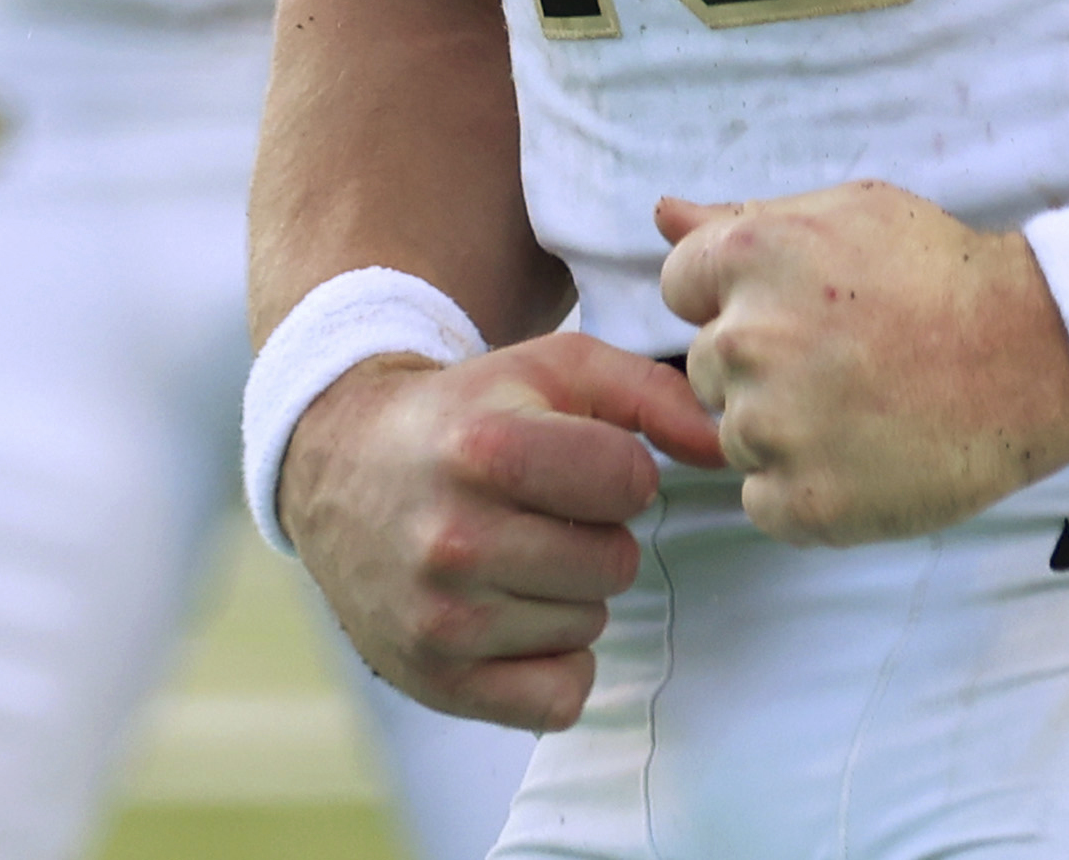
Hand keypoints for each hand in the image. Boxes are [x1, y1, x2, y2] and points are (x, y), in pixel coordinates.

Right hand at [284, 335, 719, 729]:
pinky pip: (560, 698)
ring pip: (589, 627)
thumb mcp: (556, 370)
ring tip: (515, 554)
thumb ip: (654, 396)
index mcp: (485, 450)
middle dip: (597, 535)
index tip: (579, 461)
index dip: (621, 470)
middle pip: (615, 563)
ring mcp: (441, 620)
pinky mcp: (436, 681)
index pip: (631, 483)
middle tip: (542, 512)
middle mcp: (454, 541)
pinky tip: (515, 615)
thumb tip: (726, 448)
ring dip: (571, 594)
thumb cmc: (472, 414)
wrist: (343, 469)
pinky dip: (554, 665)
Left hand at [657, 183, 1068, 544]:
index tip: (802, 311)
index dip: (738, 300)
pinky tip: (864, 456)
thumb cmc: (943, 273)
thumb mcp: (847, 214)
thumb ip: (740, 221)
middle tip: (844, 361)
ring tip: (864, 408)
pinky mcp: (804, 503)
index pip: (681, 290)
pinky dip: (805, 490)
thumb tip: (661, 215)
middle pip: (704, 369)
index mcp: (749, 258)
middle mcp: (745, 340)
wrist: (1035, 352)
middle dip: (759, 366)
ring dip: (783, 431)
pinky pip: (763, 502)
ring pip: (734, 437)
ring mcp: (772, 428)